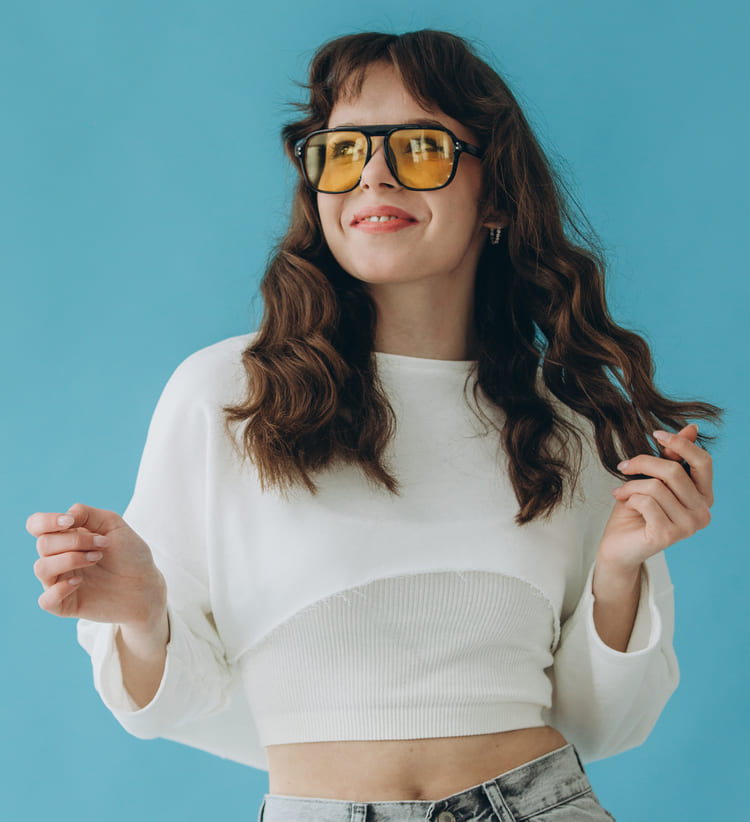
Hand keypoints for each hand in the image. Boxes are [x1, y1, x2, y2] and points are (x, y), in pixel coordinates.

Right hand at [27, 502, 166, 628]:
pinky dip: (59, 589)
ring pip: (41, 568)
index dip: (45, 521)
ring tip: (97, 558)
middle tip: (103, 544)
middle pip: (43, 544)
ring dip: (71, 559)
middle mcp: (58, 559)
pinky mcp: (65, 605)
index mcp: (66, 538)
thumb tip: (65, 516)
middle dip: (74, 541)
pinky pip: (45, 600)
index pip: (36, 525)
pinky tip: (79, 582)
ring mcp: (59, 582)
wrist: (146, 584)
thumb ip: (87, 514)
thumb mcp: (114, 525)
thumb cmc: (130, 553)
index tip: (70, 522)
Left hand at [597, 423, 713, 571]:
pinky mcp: (668, 535)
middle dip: (643, 463)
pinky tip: (626, 506)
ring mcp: (688, 526)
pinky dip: (629, 498)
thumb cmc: (636, 510)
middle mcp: (702, 513)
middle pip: (674, 471)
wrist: (618, 545)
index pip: (703, 462)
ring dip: (631, 485)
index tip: (656, 434)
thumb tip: (691, 427)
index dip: (681, 443)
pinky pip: (645, 502)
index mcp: (704, 497)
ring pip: (656, 486)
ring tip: (621, 493)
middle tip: (623, 466)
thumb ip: (673, 457)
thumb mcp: (654, 478)